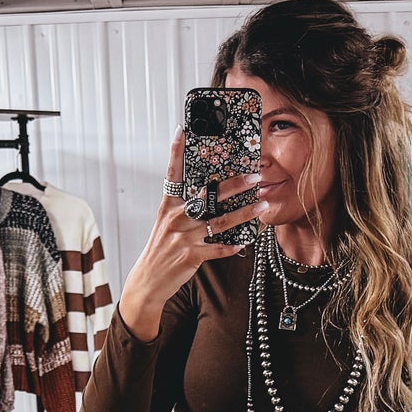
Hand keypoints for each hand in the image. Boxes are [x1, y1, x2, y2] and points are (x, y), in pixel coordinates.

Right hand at [117, 131, 265, 340]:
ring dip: (244, 213)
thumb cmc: (160, 250)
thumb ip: (184, 208)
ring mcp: (183, 237)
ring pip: (220, 222)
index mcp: (168, 207)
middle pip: (207, 196)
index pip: (172, 174)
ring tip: (262, 205)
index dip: (176, 152)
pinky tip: (245, 241)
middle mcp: (176, 218)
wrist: (148, 281)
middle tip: (254, 175)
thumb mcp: (166, 225)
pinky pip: (218, 249)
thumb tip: (206, 194)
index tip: (182, 130)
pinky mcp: (191, 256)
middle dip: (233, 185)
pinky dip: (232, 245)